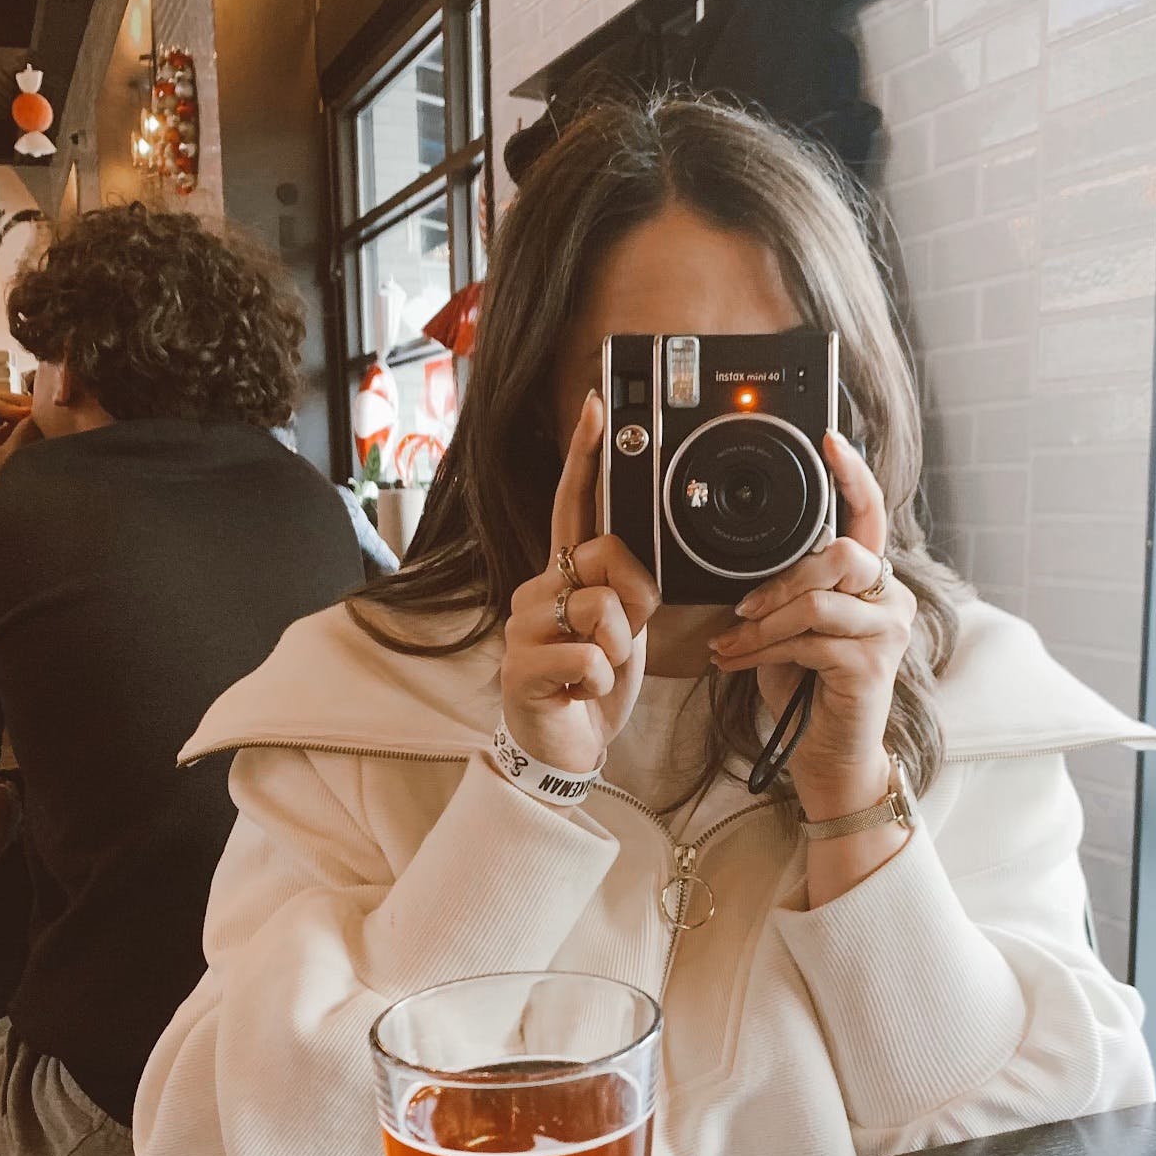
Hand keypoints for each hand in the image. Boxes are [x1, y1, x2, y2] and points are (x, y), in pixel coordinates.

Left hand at [0, 391, 37, 498]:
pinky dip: (22, 426)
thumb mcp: (9, 461)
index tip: (29, 415)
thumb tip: (41, 414)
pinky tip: (38, 429)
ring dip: (22, 416)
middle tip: (41, 413)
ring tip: (41, 421)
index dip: (8, 404)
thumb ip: (24, 434)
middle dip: (17, 407)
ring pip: (2, 414)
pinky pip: (7, 427)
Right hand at [502, 392, 661, 775]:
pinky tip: (580, 693)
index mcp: (562, 574)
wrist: (565, 749)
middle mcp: (535, 589)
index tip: (597, 406)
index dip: (585, 456)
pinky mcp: (521, 667)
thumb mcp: (625, 629)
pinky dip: (601, 684)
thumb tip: (634, 562)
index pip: (573, 505)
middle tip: (618, 642)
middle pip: (607, 557)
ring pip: (602, 610)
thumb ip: (628, 589)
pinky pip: (591, 658)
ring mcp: (523, 627)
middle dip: (635, 604)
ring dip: (619, 652)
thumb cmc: (592, 685)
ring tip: (594, 672)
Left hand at [710, 430, 915, 819]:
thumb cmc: (806, 689)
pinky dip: (761, 652)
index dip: (853, 474)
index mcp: (872, 582)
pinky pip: (806, 641)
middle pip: (837, 554)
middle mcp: (891, 600)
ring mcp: (888, 633)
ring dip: (761, 626)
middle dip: (780, 580)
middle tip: (743, 610)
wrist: (827, 755)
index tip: (829, 437)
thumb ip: (787, 589)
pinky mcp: (871, 666)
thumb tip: (745, 567)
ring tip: (728, 645)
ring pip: (815, 602)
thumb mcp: (792, 626)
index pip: (870, 515)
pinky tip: (736, 663)